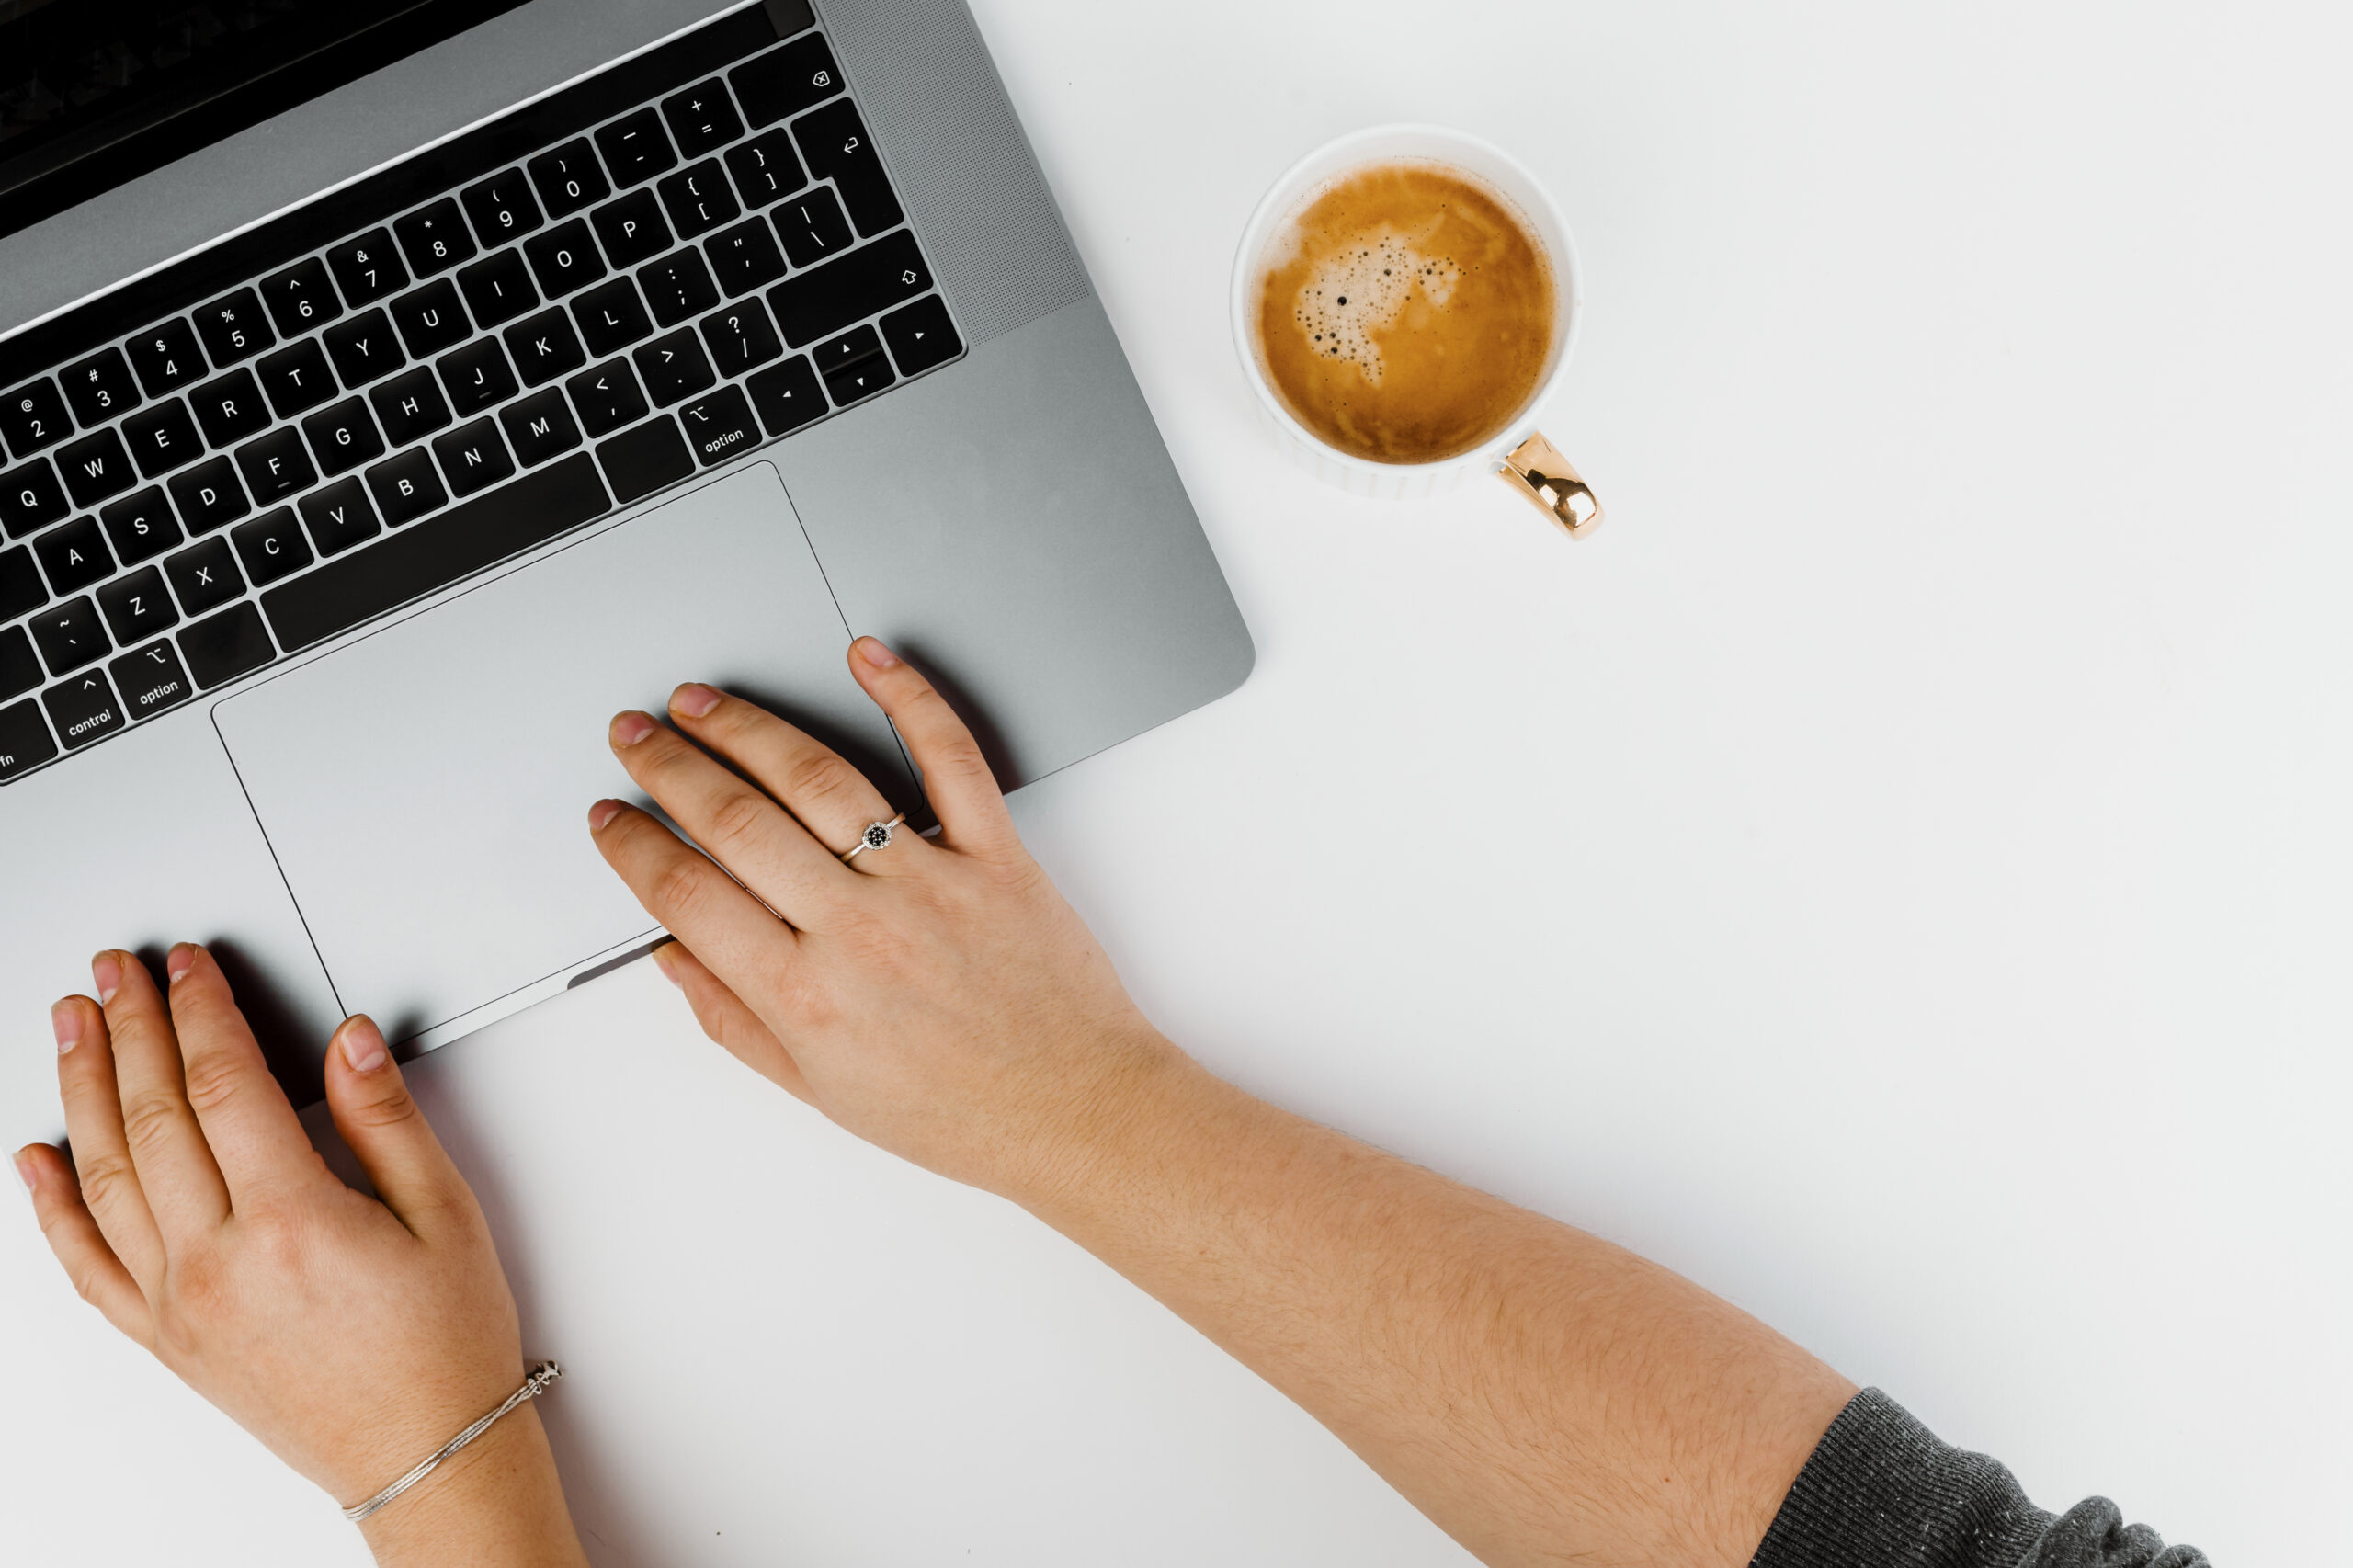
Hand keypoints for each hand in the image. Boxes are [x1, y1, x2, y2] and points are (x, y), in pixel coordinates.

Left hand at [14, 947, 581, 1561]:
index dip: (200, 1013)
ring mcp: (180, 1304)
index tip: (188, 968)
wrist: (425, 1452)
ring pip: (106, 1176)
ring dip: (82, 1089)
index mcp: (294, 1222)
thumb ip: (387, 1119)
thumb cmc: (443, 1345)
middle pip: (154, 1116)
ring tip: (72, 1027)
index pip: (224, 1086)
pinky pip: (85, 1265)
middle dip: (130, 1028)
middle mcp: (219, 1263)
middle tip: (114, 973)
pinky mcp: (164, 1339)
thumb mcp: (446, 1214)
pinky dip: (51, 1207)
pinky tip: (37, 1159)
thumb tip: (348, 1042)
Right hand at [589, 637, 1187, 1202]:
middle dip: (670, 768)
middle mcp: (859, 931)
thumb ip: (736, 1020)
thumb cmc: (961, 1111)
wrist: (1075, 1112)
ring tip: (702, 703)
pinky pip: (948, 759)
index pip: (687, 896)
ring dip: (747, 729)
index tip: (610, 818)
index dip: (634, 848)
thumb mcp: (821, 1090)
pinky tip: (864, 659)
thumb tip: (674, 956)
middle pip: (738, 821)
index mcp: (806, 996)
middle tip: (636, 735)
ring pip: (820, 780)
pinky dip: (907, 698)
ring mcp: (929, 883)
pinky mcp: (995, 856)